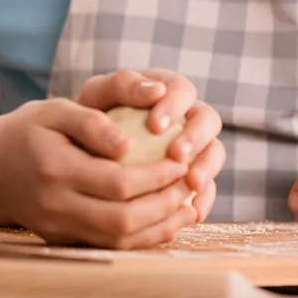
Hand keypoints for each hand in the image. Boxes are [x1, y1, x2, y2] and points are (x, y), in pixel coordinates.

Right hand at [0, 98, 197, 248]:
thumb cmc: (25, 131)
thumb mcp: (53, 111)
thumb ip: (91, 122)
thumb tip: (130, 144)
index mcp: (55, 169)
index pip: (118, 182)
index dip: (157, 175)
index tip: (180, 160)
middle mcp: (56, 205)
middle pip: (123, 218)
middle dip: (165, 203)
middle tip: (190, 183)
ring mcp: (58, 229)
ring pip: (120, 240)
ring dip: (160, 226)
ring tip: (185, 204)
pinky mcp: (62, 242)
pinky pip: (110, 246)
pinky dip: (142, 237)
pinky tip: (162, 220)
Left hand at [76, 69, 224, 220]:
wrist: (83, 149)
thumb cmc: (91, 116)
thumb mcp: (99, 95)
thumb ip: (122, 85)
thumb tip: (156, 90)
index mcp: (167, 88)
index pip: (182, 90)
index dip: (175, 106)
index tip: (155, 126)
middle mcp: (187, 114)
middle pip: (208, 120)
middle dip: (197, 138)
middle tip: (177, 155)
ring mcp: (195, 146)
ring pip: (214, 153)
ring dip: (207, 168)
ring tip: (191, 184)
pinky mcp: (194, 175)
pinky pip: (208, 187)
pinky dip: (204, 199)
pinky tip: (192, 212)